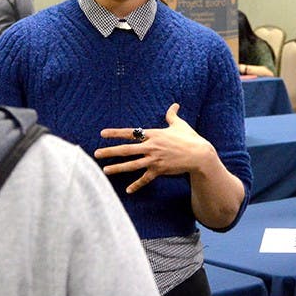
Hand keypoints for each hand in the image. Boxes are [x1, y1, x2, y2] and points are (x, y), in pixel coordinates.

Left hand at [95, 103, 216, 193]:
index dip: (115, 133)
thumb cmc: (189, 138)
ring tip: (105, 170)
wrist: (199, 154)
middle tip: (96, 153)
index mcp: (153, 134)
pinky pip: (145, 179)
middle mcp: (150, 147)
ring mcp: (154, 160)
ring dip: (117, 168)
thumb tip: (175, 105)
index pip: (130, 133)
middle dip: (110, 152)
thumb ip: (172, 115)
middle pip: (126, 150)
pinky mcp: (159, 171)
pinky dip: (137, 185)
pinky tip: (128, 191)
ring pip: (132, 165)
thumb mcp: (179, 125)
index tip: (102, 133)